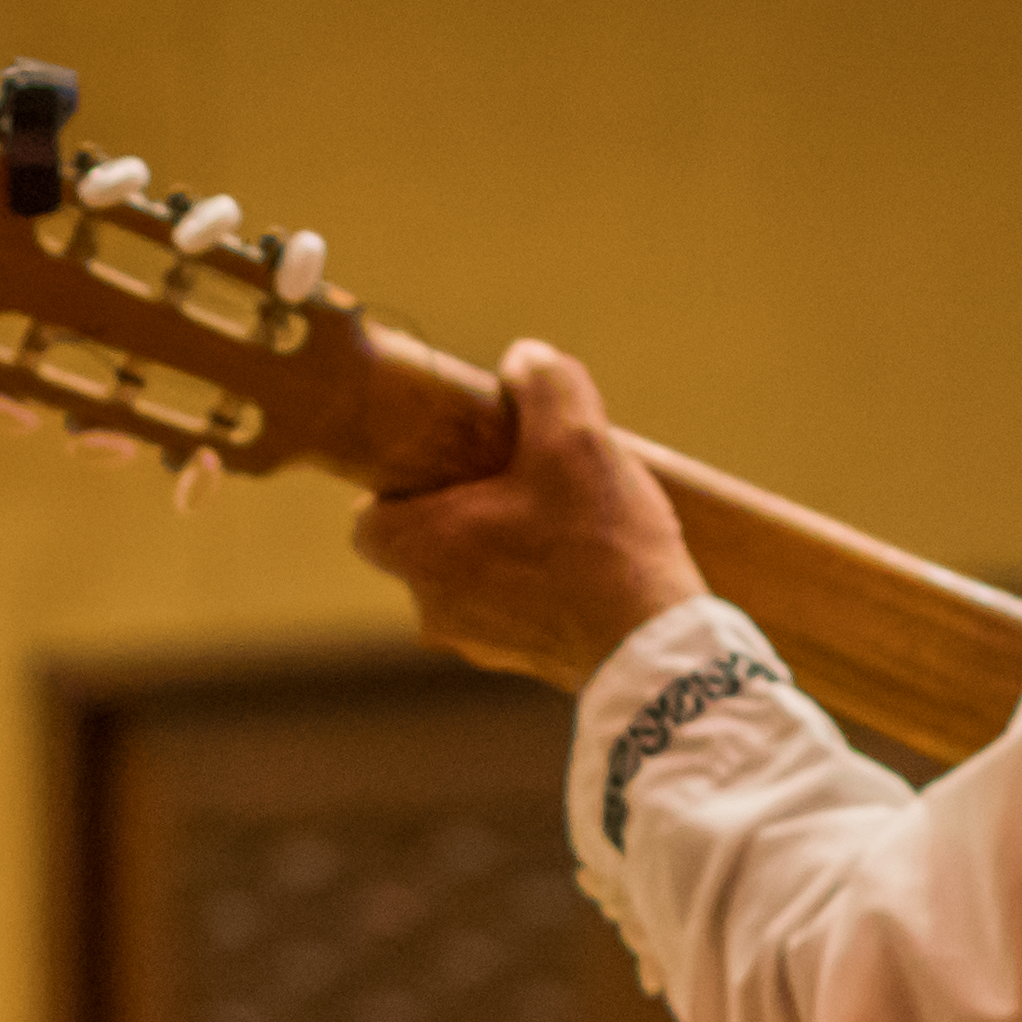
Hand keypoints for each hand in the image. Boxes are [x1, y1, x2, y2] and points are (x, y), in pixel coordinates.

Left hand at [346, 341, 706, 691]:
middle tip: (517, 476)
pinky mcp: (520, 660)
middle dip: (464, 505)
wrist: (653, 650)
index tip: (449, 459)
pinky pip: (509, 605)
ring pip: (468, 573)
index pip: (368, 516)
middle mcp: (432, 604)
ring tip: (563, 516)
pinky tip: (585, 558)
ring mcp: (475, 641)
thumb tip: (524, 361)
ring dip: (502, 542)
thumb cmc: (601, 545)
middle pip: (424, 540)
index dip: (401, 481)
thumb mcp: (576, 436)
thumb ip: (542, 382)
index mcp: (422, 549)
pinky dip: (533, 579)